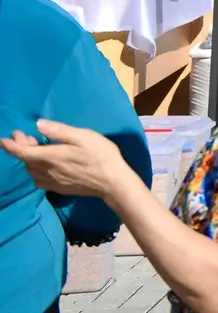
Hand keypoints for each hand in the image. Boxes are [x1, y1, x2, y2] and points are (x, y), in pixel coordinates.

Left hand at [1, 120, 137, 199]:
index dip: (10, 145)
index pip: (22, 152)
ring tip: (34, 148)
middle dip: (21, 148)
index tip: (4, 138)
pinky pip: (38, 180)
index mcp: (51, 157)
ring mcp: (52, 181)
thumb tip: (38, 125)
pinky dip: (34, 171)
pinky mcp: (58, 188)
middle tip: (24, 136)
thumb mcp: (83, 136)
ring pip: (30, 171)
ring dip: (28, 159)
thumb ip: (59, 131)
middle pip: (25, 161)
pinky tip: (42, 166)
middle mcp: (46, 171)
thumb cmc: (101, 155)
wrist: (112, 181)